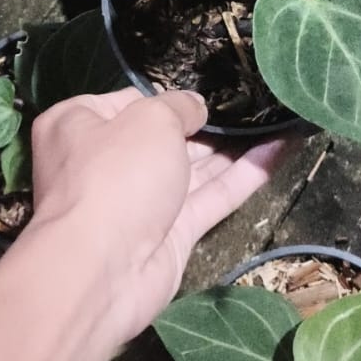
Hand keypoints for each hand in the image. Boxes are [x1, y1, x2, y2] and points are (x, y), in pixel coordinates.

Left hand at [30, 88, 289, 344]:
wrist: (101, 272)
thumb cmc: (115, 176)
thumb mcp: (150, 119)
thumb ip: (180, 106)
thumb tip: (195, 107)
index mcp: (80, 125)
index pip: (129, 101)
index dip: (167, 96)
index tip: (205, 88)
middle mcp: (107, 161)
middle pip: (165, 136)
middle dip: (206, 123)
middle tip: (252, 101)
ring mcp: (141, 201)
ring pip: (194, 167)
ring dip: (234, 147)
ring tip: (276, 119)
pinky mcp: (171, 233)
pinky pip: (212, 195)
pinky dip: (245, 174)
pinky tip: (280, 148)